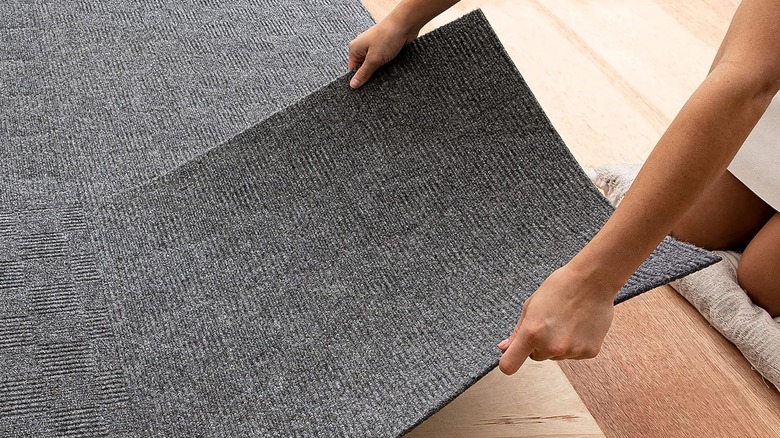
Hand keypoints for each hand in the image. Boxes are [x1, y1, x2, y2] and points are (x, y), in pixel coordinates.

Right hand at [348, 18, 418, 88]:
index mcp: (355, 48)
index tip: (365, 89)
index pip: (353, 70)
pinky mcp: (384, 48)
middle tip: (377, 82)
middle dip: (370, 75)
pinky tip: (390, 68)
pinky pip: (382, 61)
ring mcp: (374, 47)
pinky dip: (386, 65)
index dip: (359, 79)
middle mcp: (363, 47)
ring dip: (379, 70)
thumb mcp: (373, 59)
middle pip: (363, 68)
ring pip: (374, 65)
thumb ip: (363, 73)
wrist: (405, 24)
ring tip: (385, 73)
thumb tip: (353, 85)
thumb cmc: (387, 37)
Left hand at [497, 264, 615, 374]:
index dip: (507, 362)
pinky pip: (574, 354)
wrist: (592, 281)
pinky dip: (575, 343)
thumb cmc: (560, 288)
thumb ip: (517, 331)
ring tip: (567, 320)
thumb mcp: (530, 306)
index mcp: (531, 333)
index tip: (511, 357)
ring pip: (556, 355)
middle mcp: (551, 346)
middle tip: (550, 322)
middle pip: (536, 356)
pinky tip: (580, 325)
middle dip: (539, 344)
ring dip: (558, 343)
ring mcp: (571, 351)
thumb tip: (504, 348)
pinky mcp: (589, 352)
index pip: (509, 365)